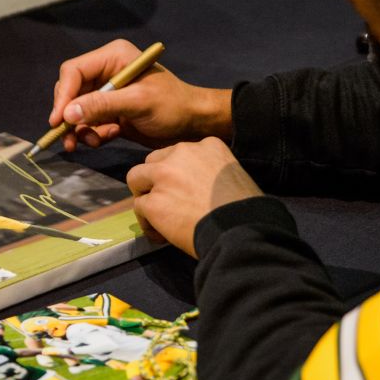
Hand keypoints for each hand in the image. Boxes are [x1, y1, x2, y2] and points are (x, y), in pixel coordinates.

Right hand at [49, 39, 233, 152]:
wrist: (194, 124)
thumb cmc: (173, 106)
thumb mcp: (138, 103)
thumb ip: (102, 106)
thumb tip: (67, 114)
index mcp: (113, 57)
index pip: (74, 71)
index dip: (63, 96)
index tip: (58, 120)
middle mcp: (107, 71)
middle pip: (71, 91)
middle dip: (69, 116)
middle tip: (68, 139)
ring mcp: (108, 91)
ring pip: (77, 110)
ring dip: (80, 129)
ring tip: (91, 142)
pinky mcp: (110, 110)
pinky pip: (89, 122)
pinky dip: (92, 133)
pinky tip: (105, 138)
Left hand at [126, 137, 263, 256]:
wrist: (240, 230)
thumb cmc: (243, 209)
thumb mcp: (231, 174)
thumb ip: (207, 171)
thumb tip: (192, 187)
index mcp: (207, 145)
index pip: (178, 153)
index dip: (177, 173)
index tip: (186, 191)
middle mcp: (182, 153)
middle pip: (153, 161)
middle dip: (155, 180)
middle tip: (167, 202)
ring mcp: (164, 175)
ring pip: (136, 179)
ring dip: (146, 197)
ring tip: (158, 218)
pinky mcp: (154, 201)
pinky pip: (138, 208)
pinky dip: (147, 223)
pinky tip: (161, 235)